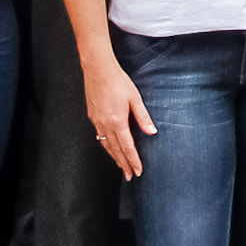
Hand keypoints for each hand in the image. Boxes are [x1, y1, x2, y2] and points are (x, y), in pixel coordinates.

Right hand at [84, 60, 153, 179]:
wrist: (98, 69)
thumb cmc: (118, 81)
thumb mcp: (135, 98)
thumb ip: (143, 117)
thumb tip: (152, 132)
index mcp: (117, 121)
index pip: (127, 147)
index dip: (133, 161)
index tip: (137, 171)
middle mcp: (105, 124)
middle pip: (116, 150)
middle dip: (123, 164)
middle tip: (129, 176)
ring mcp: (96, 121)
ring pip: (106, 145)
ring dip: (114, 157)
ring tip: (121, 166)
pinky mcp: (92, 116)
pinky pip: (100, 136)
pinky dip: (106, 146)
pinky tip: (110, 148)